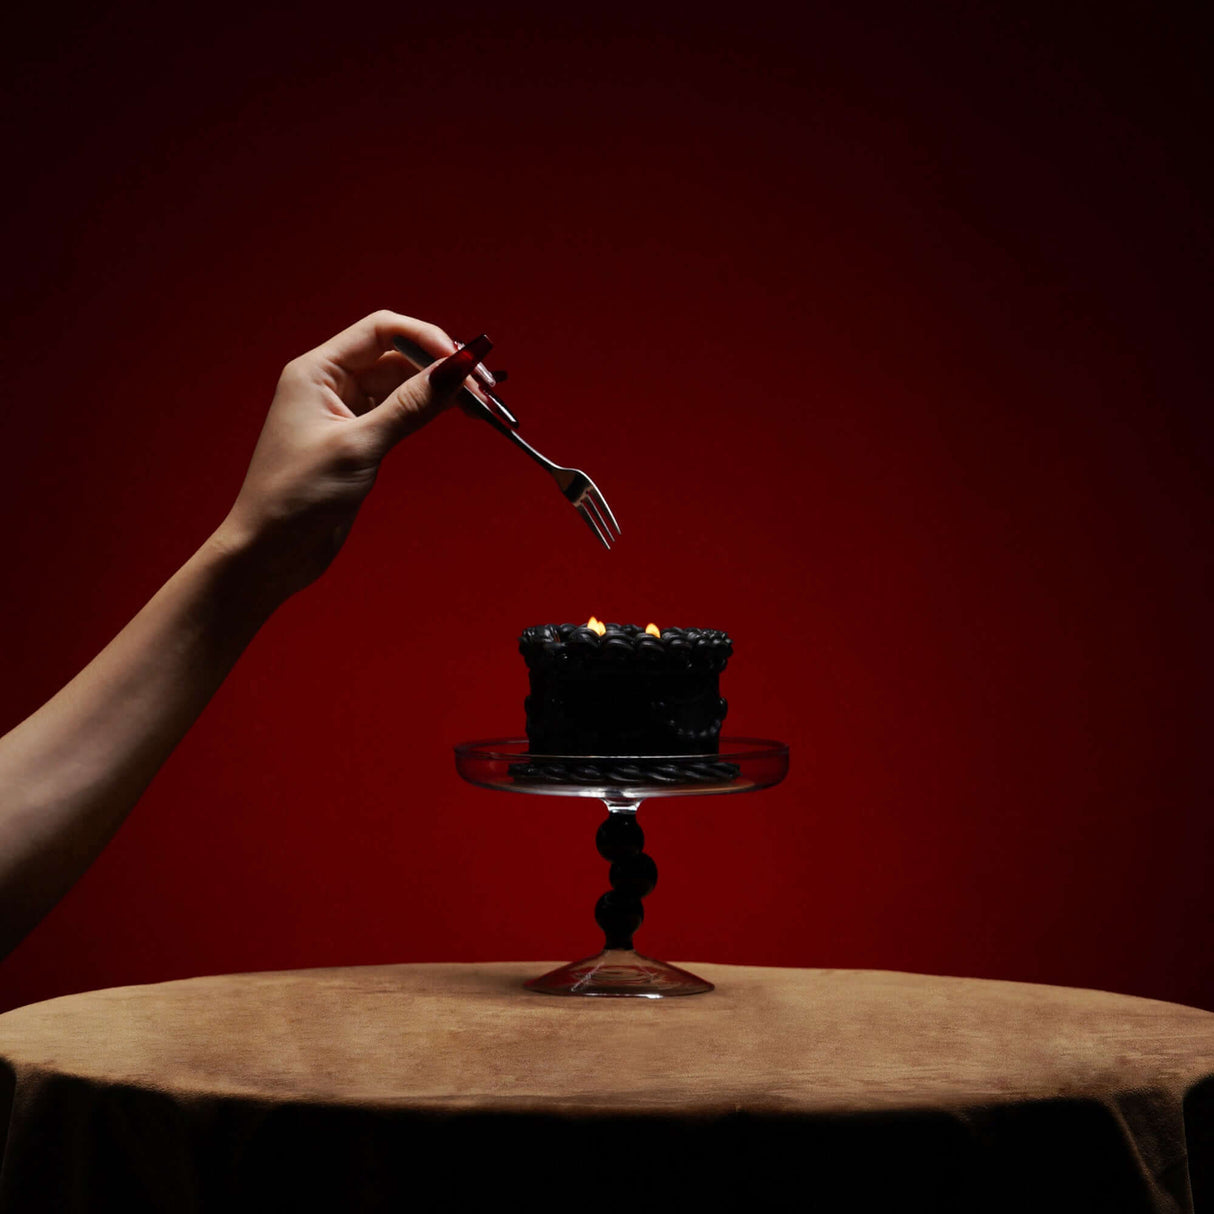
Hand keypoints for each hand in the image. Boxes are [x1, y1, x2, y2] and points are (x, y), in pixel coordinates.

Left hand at [213, 311, 487, 598]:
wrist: (267, 553)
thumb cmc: (296, 497)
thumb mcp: (359, 447)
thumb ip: (410, 406)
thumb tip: (456, 369)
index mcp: (317, 371)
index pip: (381, 330)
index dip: (427, 339)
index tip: (465, 362)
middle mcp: (330, 383)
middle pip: (398, 356)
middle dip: (442, 368)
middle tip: (485, 392)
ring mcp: (344, 412)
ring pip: (402, 386)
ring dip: (440, 391)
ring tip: (480, 407)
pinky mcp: (358, 440)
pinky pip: (399, 412)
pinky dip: (427, 412)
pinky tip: (454, 415)